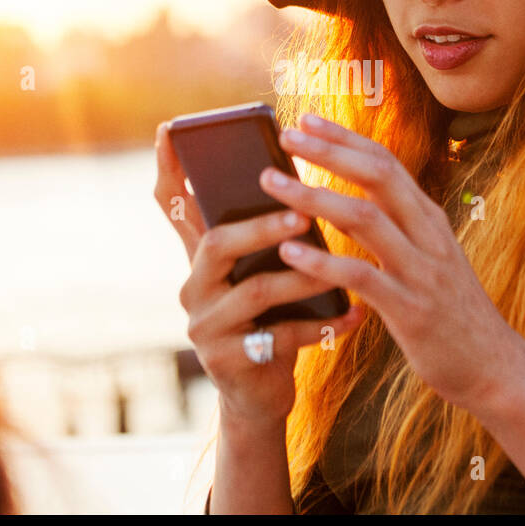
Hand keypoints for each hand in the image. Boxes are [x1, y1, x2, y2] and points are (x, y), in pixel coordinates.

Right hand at [153, 121, 364, 425]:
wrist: (259, 395)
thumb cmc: (269, 319)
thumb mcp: (258, 272)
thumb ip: (262, 234)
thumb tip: (292, 177)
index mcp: (201, 257)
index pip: (172, 206)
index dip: (169, 169)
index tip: (169, 130)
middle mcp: (194, 286)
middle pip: (218, 243)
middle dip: (262, 227)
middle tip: (302, 216)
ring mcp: (206, 326)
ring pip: (254, 291)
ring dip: (303, 278)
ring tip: (341, 270)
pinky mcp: (227, 361)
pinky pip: (279, 337)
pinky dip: (321, 326)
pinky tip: (355, 316)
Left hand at [259, 113, 524, 416]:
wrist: (495, 368)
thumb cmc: (450, 313)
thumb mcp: (426, 259)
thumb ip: (390, 230)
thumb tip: (338, 204)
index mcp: (429, 219)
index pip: (385, 162)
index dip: (345, 137)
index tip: (306, 118)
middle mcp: (428, 235)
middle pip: (377, 176)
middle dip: (328, 151)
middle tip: (285, 134)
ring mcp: (422, 271)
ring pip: (365, 218)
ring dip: (314, 196)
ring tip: (273, 185)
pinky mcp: (412, 310)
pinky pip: (362, 277)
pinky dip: (323, 261)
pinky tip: (289, 251)